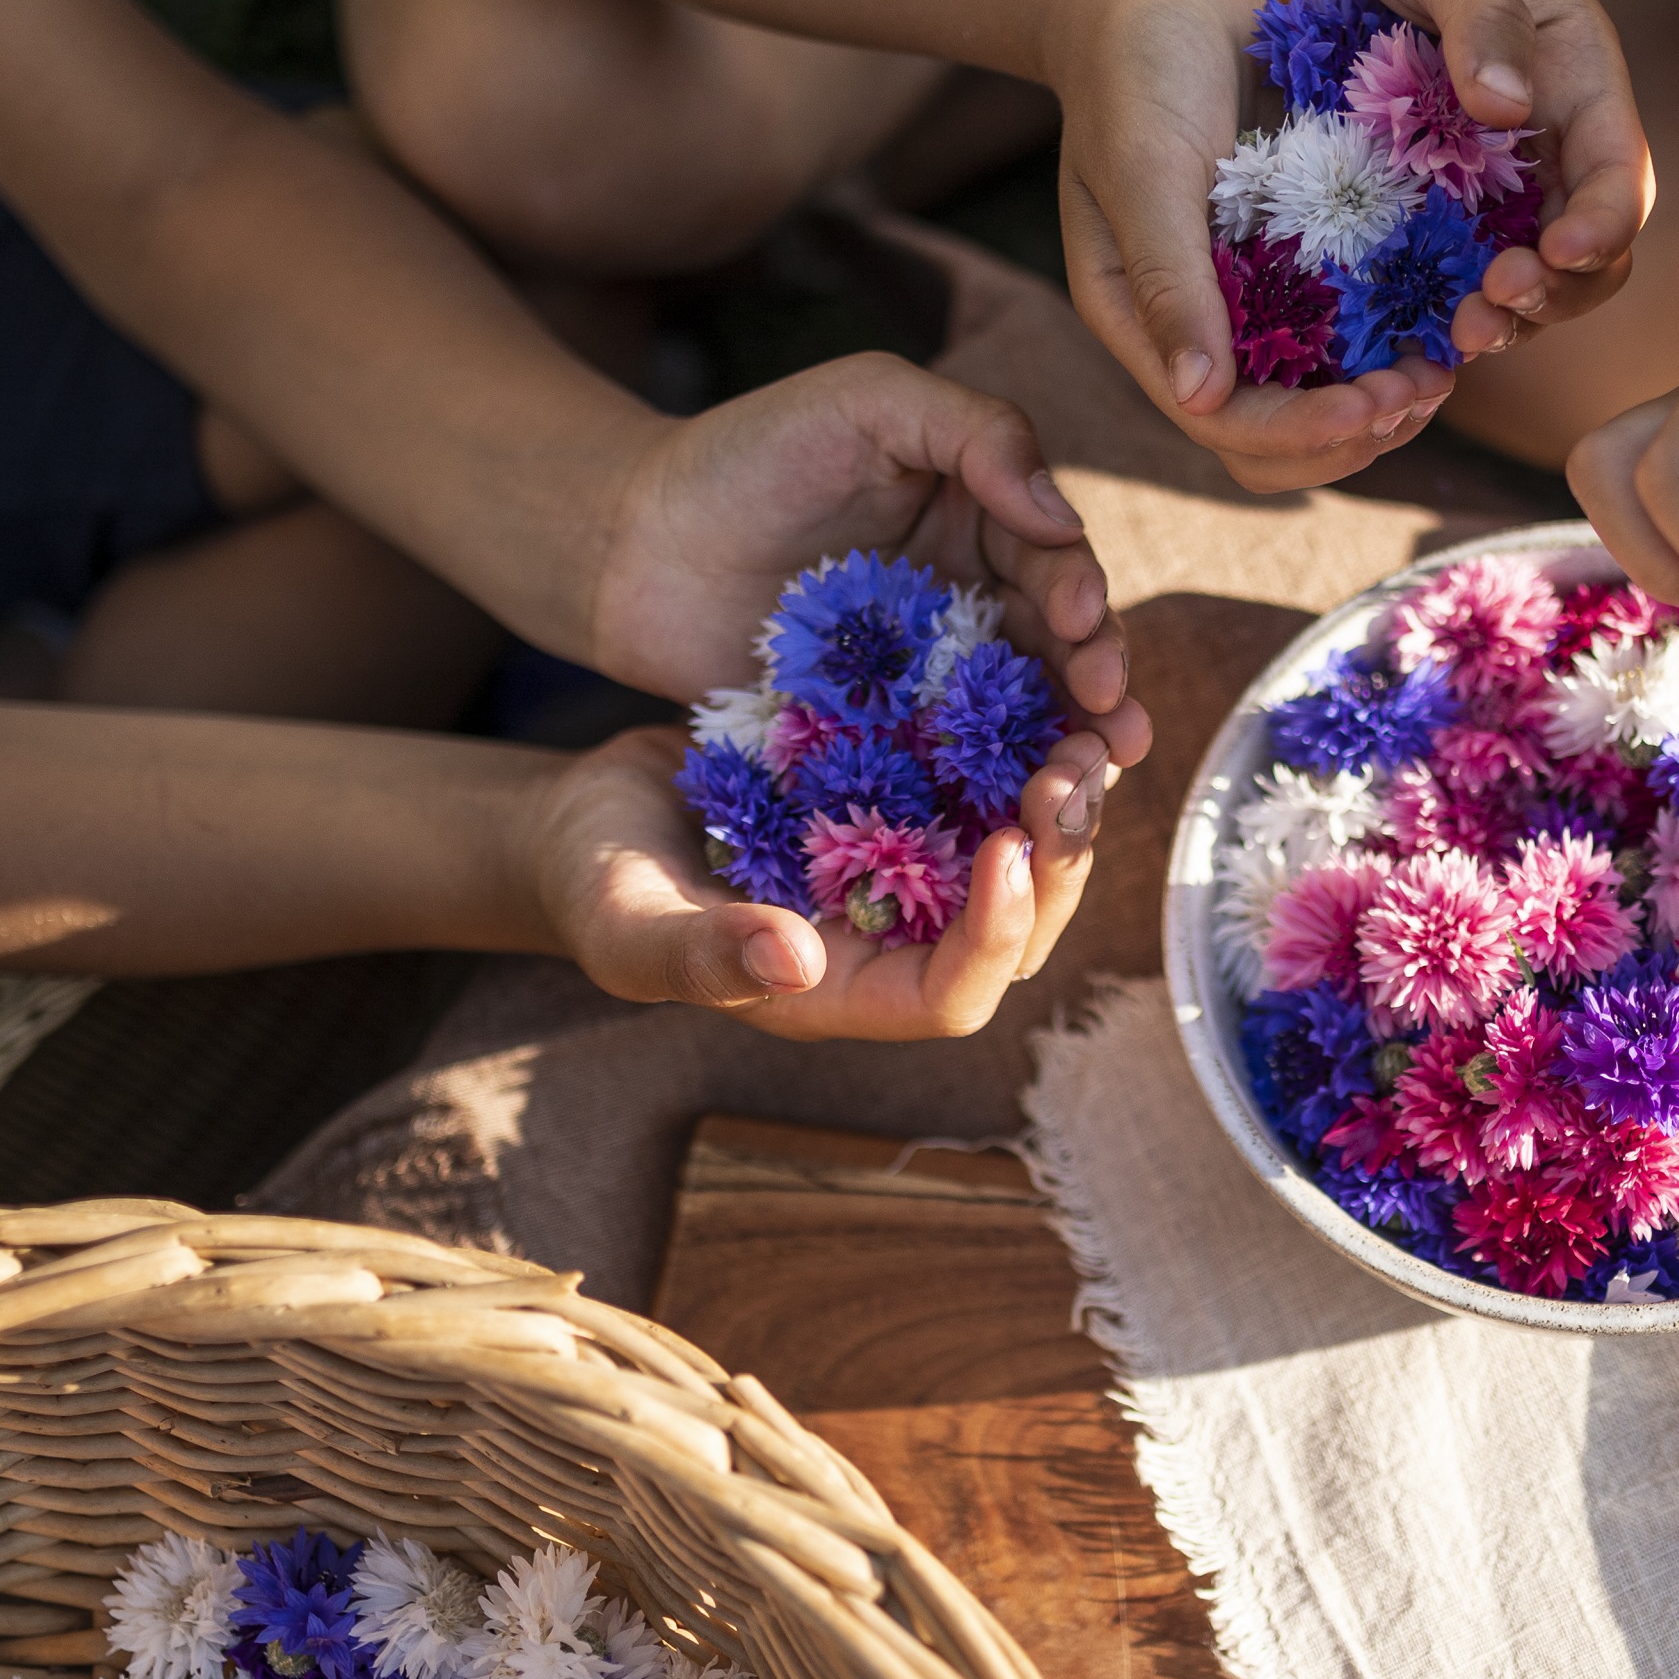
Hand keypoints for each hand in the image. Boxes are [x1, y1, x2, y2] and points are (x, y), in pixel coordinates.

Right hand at [541, 725, 1111, 1038]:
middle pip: (1016, 929)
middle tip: (1077, 770)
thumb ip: (702, 953)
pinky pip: (989, 782)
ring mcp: (909, 870)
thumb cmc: (597, 881)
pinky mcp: (908, 800)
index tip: (1006, 847)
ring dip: (1058, 798)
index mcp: (843, 991)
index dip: (994, 936)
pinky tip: (1044, 680)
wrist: (594, 811)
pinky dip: (1021, 741)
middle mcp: (897, 939)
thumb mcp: (627, 921)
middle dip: (1057, 858)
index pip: (950, 997)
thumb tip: (797, 964)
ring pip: (1020, 854)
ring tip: (1084, 729)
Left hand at [577, 354, 1148, 765]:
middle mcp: (968, 598)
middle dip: (1096, 683)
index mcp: (981, 516)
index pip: (1055, 560)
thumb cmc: (742, 454)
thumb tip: (1062, 515)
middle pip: (1057, 647)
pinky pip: (945, 766)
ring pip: (1017, 714)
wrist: (627, 548)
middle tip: (1117, 724)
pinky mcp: (880, 736)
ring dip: (1064, 748)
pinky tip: (1018, 821)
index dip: (1082, 595)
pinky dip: (988, 792)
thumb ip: (976, 432)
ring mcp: (925, 675)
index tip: (1085, 626)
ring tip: (1091, 780)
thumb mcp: (867, 402)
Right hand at [1049, 0, 1461, 493]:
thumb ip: (1169, 279)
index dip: (1301, 432)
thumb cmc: (1132, 72)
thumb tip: (1200, 397)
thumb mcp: (1143, 169)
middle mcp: (1207, 328)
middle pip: (1283, 435)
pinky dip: (1406, 330)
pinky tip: (1454, 310)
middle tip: (1425, 390)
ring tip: (1448, 365)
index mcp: (1149, 326)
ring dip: (1391, 395)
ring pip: (1330, 387)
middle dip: (1356, 430)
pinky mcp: (1309, 254)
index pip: (1226, 425)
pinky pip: (1360, 320)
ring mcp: (1261, 295)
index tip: (1372, 405)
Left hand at [1276, 0, 1650, 357]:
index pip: (1617, 175)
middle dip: (1551, 296)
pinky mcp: (1424, 197)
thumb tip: (1507, 107)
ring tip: (1453, 339)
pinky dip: (1425, 306)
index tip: (1557, 254)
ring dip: (1495, 318)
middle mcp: (1545, 145)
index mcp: (1581, 83)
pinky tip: (1391, 332)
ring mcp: (1485, 180)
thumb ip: (1482, 15)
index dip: (1600, 227)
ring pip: (1514, 277)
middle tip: (1491, 311)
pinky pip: (1437, 269)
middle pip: (1583, 254)